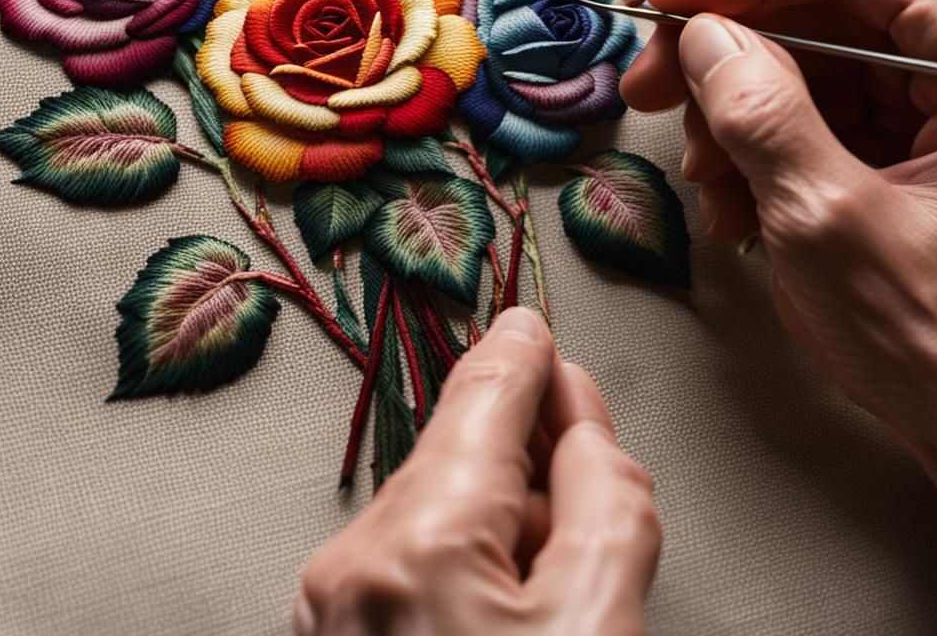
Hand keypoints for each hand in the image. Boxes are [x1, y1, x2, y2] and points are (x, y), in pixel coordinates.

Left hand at [294, 308, 660, 634]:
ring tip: (557, 582)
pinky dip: (463, 561)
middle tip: (590, 463)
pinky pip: (407, 561)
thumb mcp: (599, 623)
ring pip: (434, 510)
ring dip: (501, 517)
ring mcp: (329, 609)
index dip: (522, 359)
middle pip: (458, 455)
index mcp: (417, 551)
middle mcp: (351, 569)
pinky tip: (511, 608)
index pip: (481, 404)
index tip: (534, 329)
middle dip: (527, 454)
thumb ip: (607, 502)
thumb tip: (580, 427)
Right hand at [620, 0, 936, 493]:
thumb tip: (703, 35)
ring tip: (708, 181)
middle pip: (820, 14)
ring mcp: (931, 119)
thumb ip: (762, 113)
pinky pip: (810, 123)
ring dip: (732, 117)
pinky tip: (734, 206)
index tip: (664, 3)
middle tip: (651, 90)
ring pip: (804, 70)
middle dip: (724, 54)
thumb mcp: (828, 220)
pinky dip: (756, 155)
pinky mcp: (904, 158)